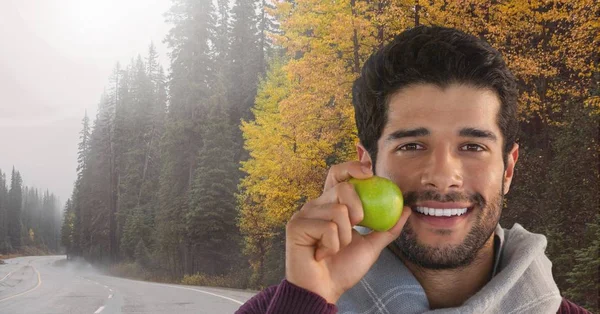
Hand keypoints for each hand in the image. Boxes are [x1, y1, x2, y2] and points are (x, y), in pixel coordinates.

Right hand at [285, 161, 411, 303]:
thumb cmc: (343, 269)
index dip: (352, 167)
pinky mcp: (296, 226)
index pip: (339, 174)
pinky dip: (332, 245)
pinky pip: (328, 227)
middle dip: (359, 211)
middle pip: (344, 187)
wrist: (324, 291)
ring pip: (339, 211)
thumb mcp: (371, 246)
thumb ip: (387, 228)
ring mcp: (304, 214)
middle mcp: (316, 205)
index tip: (370, 172)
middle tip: (354, 230)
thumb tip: (406, 209)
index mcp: (330, 204)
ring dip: (345, 238)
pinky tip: (321, 254)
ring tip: (333, 249)